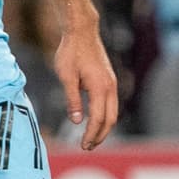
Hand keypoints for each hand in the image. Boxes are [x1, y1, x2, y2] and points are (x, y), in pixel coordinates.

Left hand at [55, 27, 117, 150]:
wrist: (82, 31)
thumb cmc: (70, 52)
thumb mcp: (66, 76)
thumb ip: (72, 99)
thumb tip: (76, 121)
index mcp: (99, 87)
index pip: (98, 119)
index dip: (91, 134)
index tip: (83, 146)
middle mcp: (110, 87)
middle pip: (110, 119)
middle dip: (100, 135)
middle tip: (87, 147)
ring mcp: (112, 83)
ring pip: (113, 112)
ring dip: (103, 127)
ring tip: (91, 138)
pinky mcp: (109, 80)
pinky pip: (111, 104)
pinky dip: (105, 116)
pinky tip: (95, 121)